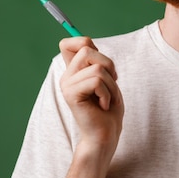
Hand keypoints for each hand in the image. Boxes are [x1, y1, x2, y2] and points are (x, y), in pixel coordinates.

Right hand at [59, 37, 123, 152]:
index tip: (101, 65)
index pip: (67, 43)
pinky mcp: (71, 95)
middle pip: (87, 49)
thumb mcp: (107, 78)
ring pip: (97, 68)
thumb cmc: (109, 107)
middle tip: (110, 84)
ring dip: (111, 85)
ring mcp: (66, 85)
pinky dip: (107, 93)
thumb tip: (88, 42)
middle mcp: (66, 76)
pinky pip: (96, 81)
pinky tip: (103, 105)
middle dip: (109, 65)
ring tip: (107, 99)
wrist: (106, 134)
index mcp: (73, 71)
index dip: (85, 43)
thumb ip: (97, 61)